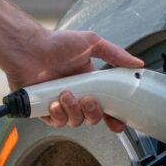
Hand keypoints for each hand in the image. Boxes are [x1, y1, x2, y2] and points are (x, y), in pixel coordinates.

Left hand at [3, 29, 144, 131]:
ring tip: (65, 94)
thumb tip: (137, 63)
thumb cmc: (55, 43)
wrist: (28, 48)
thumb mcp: (91, 43)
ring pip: (75, 122)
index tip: (118, 122)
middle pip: (92, 118)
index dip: (113, 117)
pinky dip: (58, 115)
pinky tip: (54, 102)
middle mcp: (76, 96)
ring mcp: (60, 104)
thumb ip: (116, 54)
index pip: (106, 106)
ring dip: (73, 110)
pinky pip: (56, 122)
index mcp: (89, 83)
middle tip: (88, 100)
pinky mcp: (44, 110)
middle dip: (93, 112)